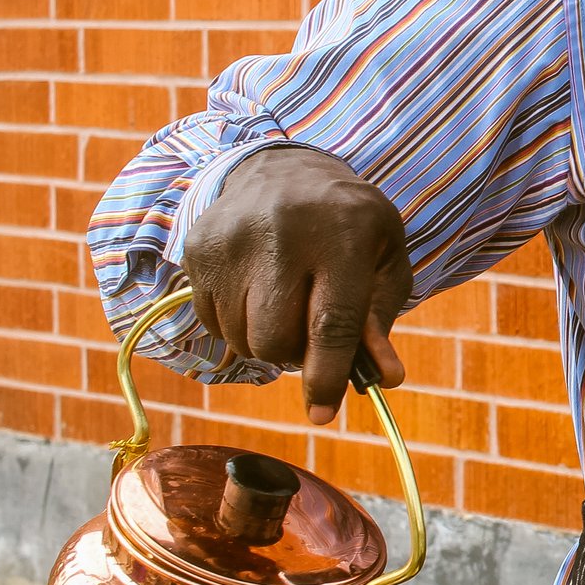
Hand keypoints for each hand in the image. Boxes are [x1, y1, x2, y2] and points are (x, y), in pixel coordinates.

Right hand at [179, 145, 412, 423]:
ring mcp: (231, 240)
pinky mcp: (198, 248)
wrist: (283, 169)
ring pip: (241, 339)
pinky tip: (255, 290)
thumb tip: (386, 377)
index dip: (327, 376)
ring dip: (265, 340)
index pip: (331, 323)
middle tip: (309, 331)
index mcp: (342, 235)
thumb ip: (380, 318)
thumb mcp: (384, 258)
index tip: (323, 414)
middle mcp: (282, 235)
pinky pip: (212, 323)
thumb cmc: (347, 223)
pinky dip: (236, 323)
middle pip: (275, 339)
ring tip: (284, 303)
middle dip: (294, 354)